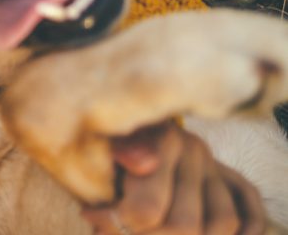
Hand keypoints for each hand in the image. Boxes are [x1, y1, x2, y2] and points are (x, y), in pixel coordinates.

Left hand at [81, 122, 266, 234]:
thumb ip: (119, 155)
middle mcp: (196, 152)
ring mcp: (215, 168)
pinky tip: (204, 232)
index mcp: (165, 139)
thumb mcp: (99, 142)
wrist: (124, 121)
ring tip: (144, 229)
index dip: (116, 224)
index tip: (94, 217)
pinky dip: (245, 229)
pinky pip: (250, 212)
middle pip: (186, 225)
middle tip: (117, 228)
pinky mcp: (230, 181)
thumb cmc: (105, 138)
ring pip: (223, 223)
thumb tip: (143, 166)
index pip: (147, 209)